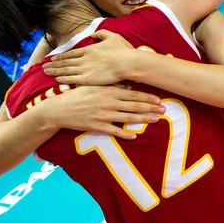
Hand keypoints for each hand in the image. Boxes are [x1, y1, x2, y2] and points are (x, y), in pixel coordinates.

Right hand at [40, 84, 164, 139]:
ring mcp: (103, 114)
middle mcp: (108, 102)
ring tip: (155, 120)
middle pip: (134, 106)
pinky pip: (114, 131)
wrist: (60, 109)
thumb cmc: (79, 95)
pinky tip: (134, 136)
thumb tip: (129, 87)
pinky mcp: (97, 126)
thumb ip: (113, 86)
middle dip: (150, 108)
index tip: (159, 99)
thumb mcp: (96, 86)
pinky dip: (124, 134)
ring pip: (127, 118)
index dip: (147, 97)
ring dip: (143, 119)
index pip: (133, 94)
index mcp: (109, 91)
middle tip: (164, 110)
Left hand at [43, 30, 135, 85]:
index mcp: (89, 49)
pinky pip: (72, 79)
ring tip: (45, 72)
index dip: (61, 56)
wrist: (127, 63)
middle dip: (54, 64)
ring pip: (66, 70)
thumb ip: (101, 34)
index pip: (71, 53)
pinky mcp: (88, 79)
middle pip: (65, 62)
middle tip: (43, 67)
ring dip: (55, 71)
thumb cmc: (122, 51)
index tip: (52, 58)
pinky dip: (63, 79)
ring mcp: (85, 69)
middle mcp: (84, 59)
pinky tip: (56, 79)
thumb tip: (93, 35)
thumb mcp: (113, 37)